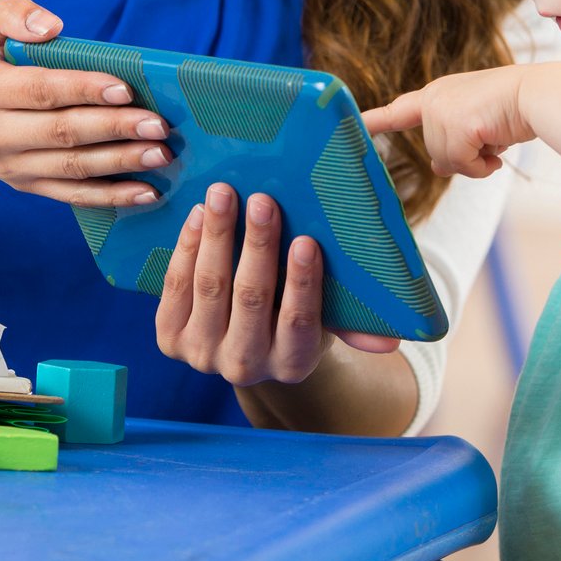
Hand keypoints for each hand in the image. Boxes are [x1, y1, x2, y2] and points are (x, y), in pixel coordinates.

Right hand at [0, 0, 170, 206]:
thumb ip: (12, 13)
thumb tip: (52, 26)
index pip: (39, 91)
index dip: (82, 89)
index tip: (124, 88)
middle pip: (60, 133)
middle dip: (114, 129)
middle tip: (158, 124)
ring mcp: (7, 165)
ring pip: (70, 167)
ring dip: (120, 163)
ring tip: (161, 154)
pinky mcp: (22, 184)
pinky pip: (70, 194)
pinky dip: (110, 196)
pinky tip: (145, 191)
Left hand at [154, 183, 399, 387]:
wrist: (244, 340)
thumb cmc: (294, 313)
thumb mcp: (327, 320)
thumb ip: (354, 326)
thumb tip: (392, 342)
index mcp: (291, 364)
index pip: (299, 322)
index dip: (302, 283)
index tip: (306, 241)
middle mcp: (245, 366)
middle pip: (251, 298)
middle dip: (257, 246)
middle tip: (261, 200)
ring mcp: (202, 354)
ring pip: (210, 287)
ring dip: (217, 237)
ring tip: (223, 194)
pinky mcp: (168, 338)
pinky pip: (176, 286)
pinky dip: (188, 247)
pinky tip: (198, 215)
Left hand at [364, 66, 533, 178]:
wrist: (538, 94)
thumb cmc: (514, 107)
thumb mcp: (477, 126)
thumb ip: (453, 142)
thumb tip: (438, 168)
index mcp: (437, 94)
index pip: (399, 110)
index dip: (376, 121)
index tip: (354, 126)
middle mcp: (434, 99)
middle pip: (435, 152)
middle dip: (464, 155)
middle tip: (489, 139)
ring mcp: (442, 110)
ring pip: (447, 161)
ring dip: (476, 160)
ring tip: (496, 138)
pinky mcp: (455, 123)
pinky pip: (463, 164)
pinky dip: (483, 165)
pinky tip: (498, 148)